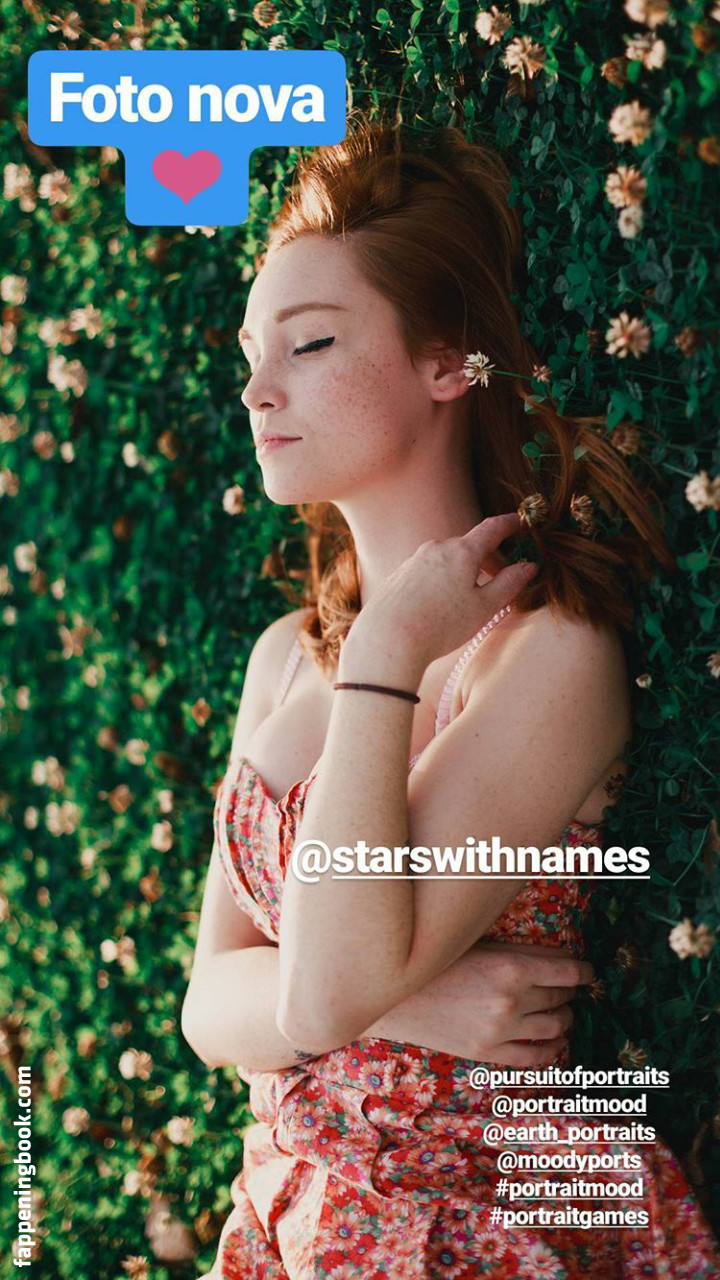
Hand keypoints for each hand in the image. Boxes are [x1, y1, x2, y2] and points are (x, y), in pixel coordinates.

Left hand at [347, 514, 535, 674]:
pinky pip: (429, 571)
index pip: (492, 528)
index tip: (521, 523)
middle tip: (502, 579)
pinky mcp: (399, 576)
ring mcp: (414, 560)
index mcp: (462, 551)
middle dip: (489, 559)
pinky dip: (443, 580)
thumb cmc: (440, 625)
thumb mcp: (484, 607)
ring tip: (471, 598)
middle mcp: (436, 548)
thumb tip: (528, 566)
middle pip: (470, 546)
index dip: (510, 524)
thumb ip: (509, 583)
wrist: (388, 639)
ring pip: (448, 559)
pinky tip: (441, 605)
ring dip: (465, 571)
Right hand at [370, 940, 593, 1066]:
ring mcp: (501, 1030)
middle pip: (562, 998)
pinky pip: (534, 1057)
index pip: (570, 973)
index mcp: (512, 967)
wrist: (398, 996)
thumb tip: (566, 958)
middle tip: (566, 989)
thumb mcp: (483, 946)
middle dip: (569, 993)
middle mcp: (512, 999)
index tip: (588, 972)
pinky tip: (552, 1042)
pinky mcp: (488, 1053)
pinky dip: (550, 1050)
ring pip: (555, 1028)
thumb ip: (525, 952)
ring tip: (561, 1013)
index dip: (585, 972)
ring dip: (564, 1019)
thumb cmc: (440, 963)